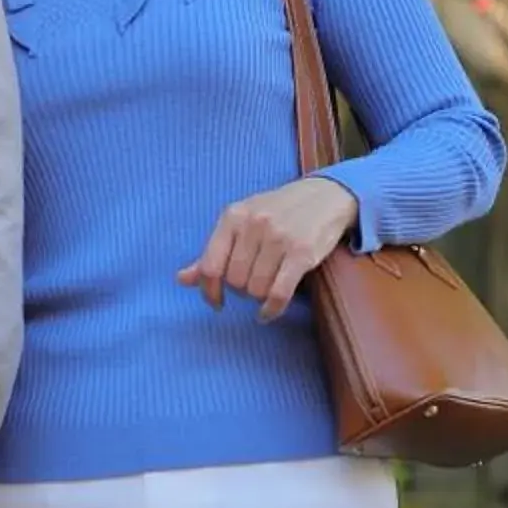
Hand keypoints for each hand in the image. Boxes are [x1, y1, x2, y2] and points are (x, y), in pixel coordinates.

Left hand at [177, 177, 360, 320]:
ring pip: (255, 290)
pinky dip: (271, 310)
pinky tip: (269, 311)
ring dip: (259, 297)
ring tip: (268, 286)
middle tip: (254, 283)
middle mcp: (254, 224)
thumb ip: (213, 251)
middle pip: (234, 281)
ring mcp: (279, 238)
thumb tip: (181, 279)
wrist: (326, 196)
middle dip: (242, 290)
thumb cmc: (279, 211)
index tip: (217, 303)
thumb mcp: (242, 222)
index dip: (209, 291)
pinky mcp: (302, 253)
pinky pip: (278, 294)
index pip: (209, 265)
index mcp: (233, 216)